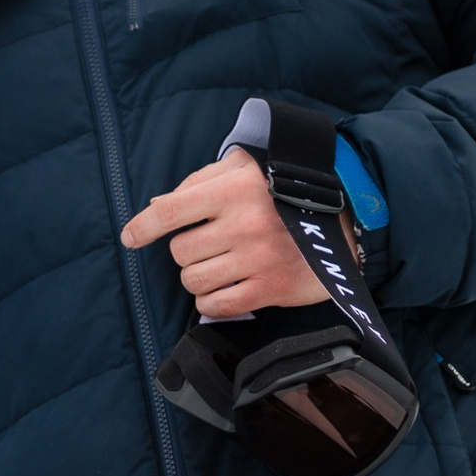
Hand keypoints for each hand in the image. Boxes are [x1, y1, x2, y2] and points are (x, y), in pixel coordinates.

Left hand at [121, 150, 323, 319]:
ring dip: (199, 277)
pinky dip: (211, 301)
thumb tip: (157, 209)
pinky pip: (215, 307)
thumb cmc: (283, 189)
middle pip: (180, 252)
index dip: (142, 226)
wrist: (344, 219)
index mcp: (234, 189)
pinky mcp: (270, 289)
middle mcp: (244, 224)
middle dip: (187, 250)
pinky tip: (225, 288)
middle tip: (210, 243)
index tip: (130, 237)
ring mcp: (258, 259)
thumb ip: (199, 182)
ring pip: (193, 281)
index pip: (170, 211)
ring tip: (220, 265)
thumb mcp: (244, 168)